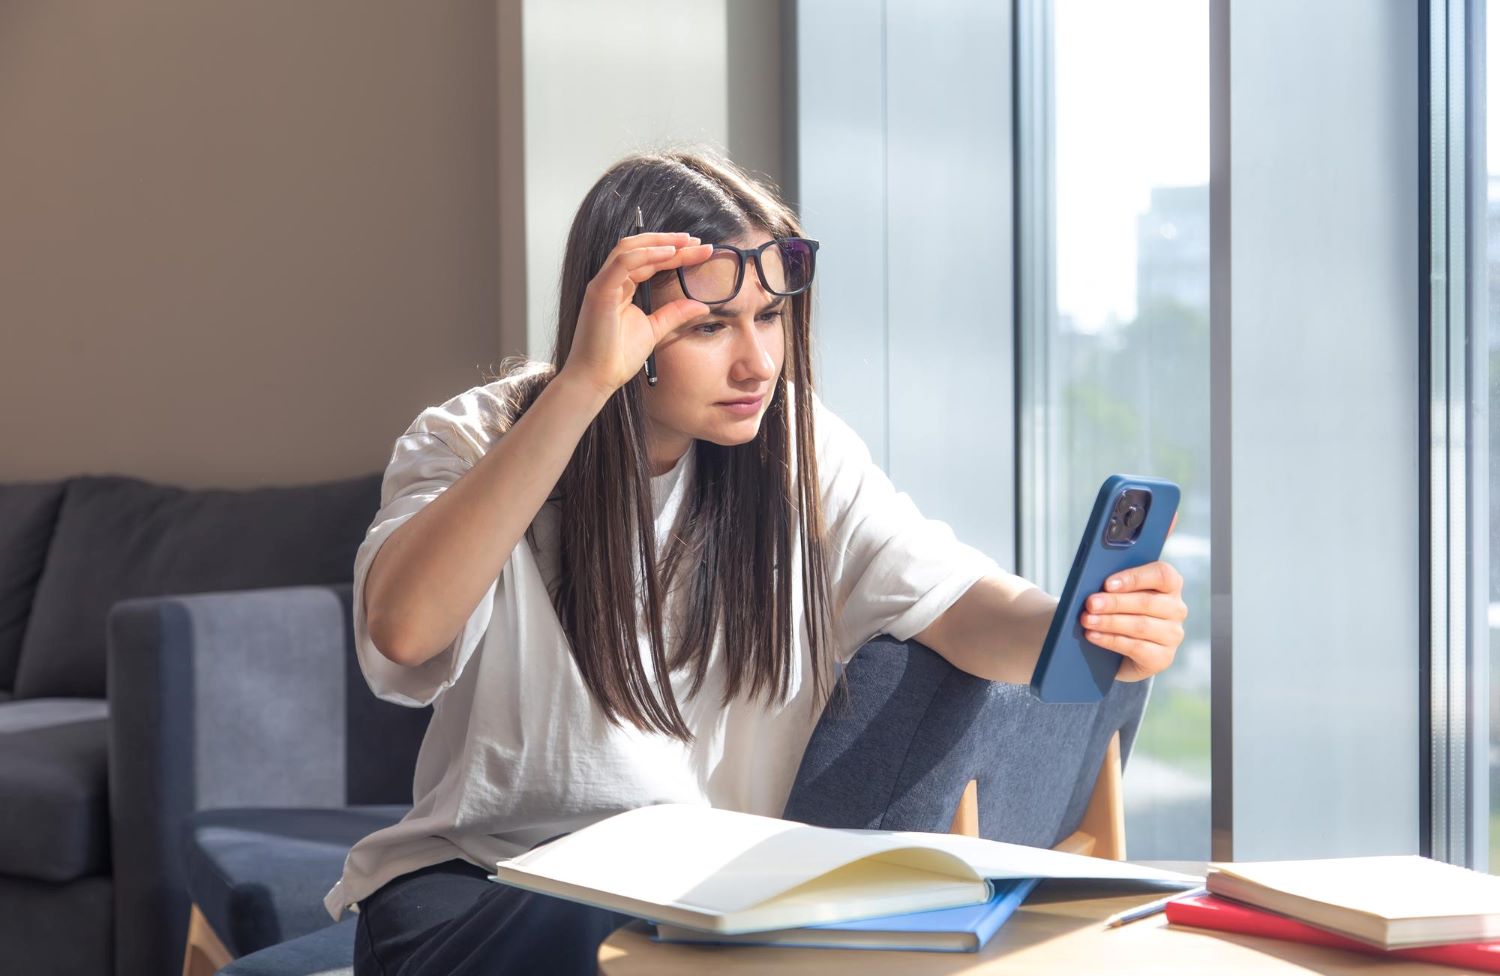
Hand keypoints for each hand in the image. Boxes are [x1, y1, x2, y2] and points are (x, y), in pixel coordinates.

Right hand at [561, 232, 714, 395]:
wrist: (597, 378)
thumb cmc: (617, 357)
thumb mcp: (655, 329)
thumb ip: (675, 313)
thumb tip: (702, 305)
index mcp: (621, 288)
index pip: (649, 261)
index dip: (674, 253)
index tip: (699, 250)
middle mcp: (611, 281)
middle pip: (641, 249)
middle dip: (670, 242)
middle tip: (698, 241)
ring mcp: (603, 284)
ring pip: (630, 249)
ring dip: (660, 242)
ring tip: (686, 242)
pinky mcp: (600, 291)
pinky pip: (623, 263)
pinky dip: (646, 254)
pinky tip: (668, 253)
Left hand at [1078, 560, 1187, 681]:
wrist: (1123, 652)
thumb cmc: (1121, 612)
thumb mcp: (1120, 595)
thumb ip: (1114, 586)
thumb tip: (1092, 584)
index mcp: (1169, 585)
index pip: (1162, 575)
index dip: (1134, 578)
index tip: (1108, 583)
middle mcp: (1176, 609)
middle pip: (1147, 602)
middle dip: (1114, 602)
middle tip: (1090, 603)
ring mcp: (1172, 635)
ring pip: (1140, 625)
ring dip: (1109, 622)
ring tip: (1087, 620)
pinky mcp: (1163, 657)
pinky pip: (1136, 647)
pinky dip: (1111, 640)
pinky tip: (1093, 636)